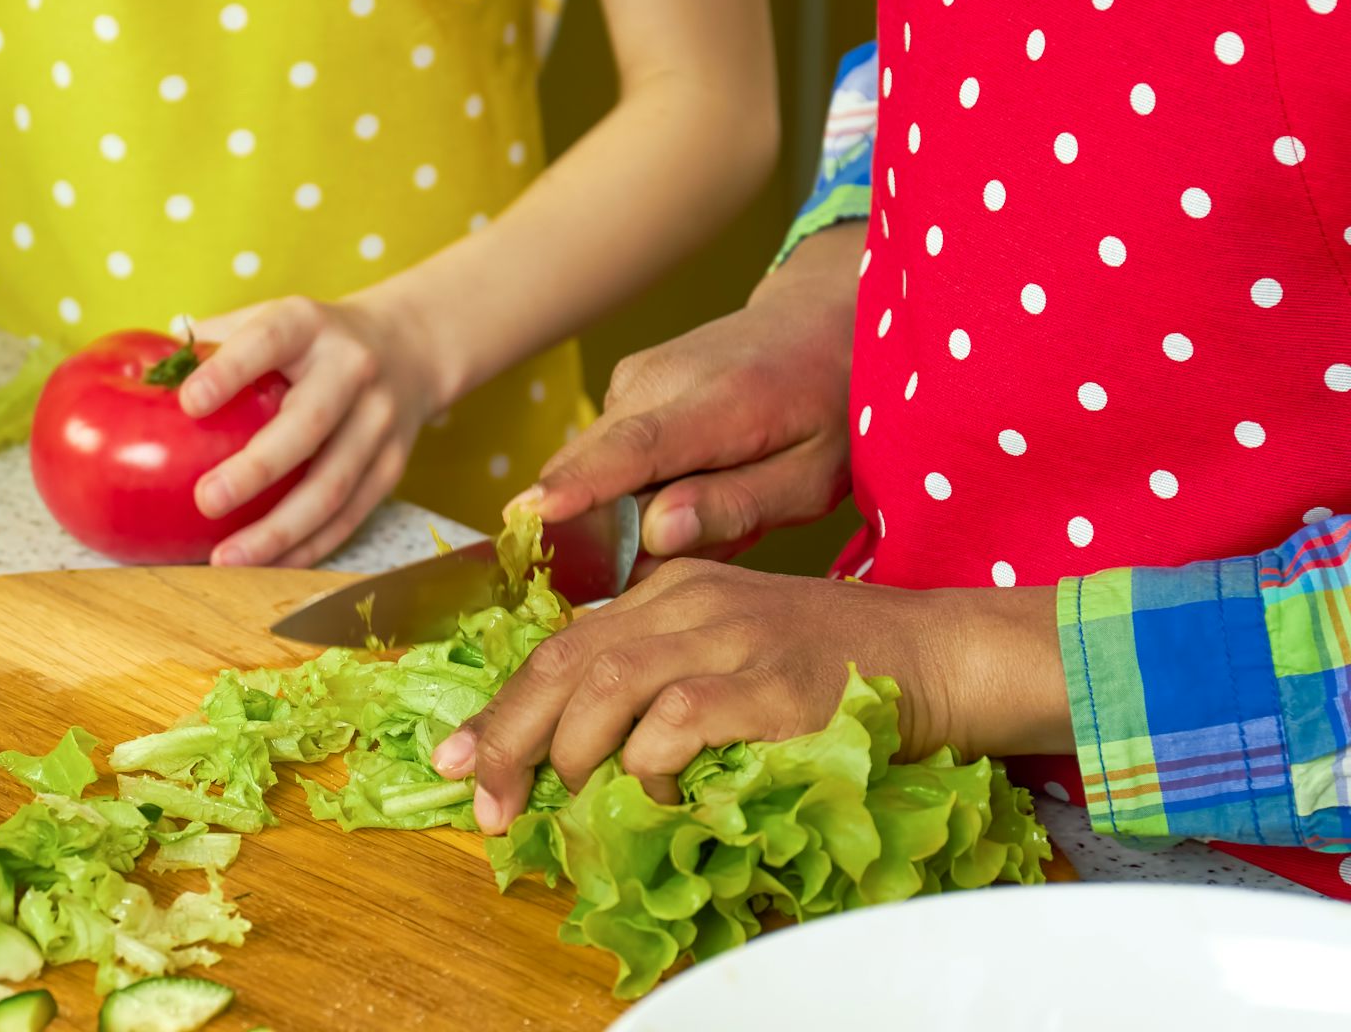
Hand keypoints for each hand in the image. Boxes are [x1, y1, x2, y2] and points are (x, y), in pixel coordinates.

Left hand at [181, 292, 443, 567]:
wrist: (408, 347)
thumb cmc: (307, 342)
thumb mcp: (268, 320)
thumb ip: (210, 345)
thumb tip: (140, 380)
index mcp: (308, 325)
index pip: (268, 341)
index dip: (230, 370)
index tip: (188, 402)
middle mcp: (351, 368)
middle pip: (310, 422)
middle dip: (259, 468)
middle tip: (206, 500)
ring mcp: (379, 420)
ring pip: (334, 484)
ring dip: (280, 529)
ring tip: (226, 559)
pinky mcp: (392, 464)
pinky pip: (350, 515)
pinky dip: (308, 547)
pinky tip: (267, 565)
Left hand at [431, 558, 1071, 832]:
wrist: (932, 656)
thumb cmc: (827, 669)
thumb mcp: (728, 646)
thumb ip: (659, 674)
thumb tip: (578, 745)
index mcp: (670, 590)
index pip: (561, 645)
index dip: (501, 707)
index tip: (456, 758)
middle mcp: (689, 601)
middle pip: (565, 662)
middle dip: (510, 735)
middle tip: (483, 797)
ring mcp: (730, 637)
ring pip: (607, 686)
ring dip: (573, 753)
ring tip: (569, 800)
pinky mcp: (771, 683)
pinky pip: (678, 720)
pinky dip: (650, 765)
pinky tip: (654, 794)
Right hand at [515, 220, 862, 559]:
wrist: (821, 323)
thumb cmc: (828, 410)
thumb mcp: (812, 477)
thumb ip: (737, 506)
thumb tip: (657, 533)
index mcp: (720, 402)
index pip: (635, 447)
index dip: (580, 487)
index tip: (529, 518)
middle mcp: (659, 380)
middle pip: (592, 468)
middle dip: (604, 534)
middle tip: (668, 563)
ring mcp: (632, 379)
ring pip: (593, 468)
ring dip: (627, 512)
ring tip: (704, 510)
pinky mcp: (621, 388)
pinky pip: (604, 456)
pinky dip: (631, 488)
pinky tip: (688, 484)